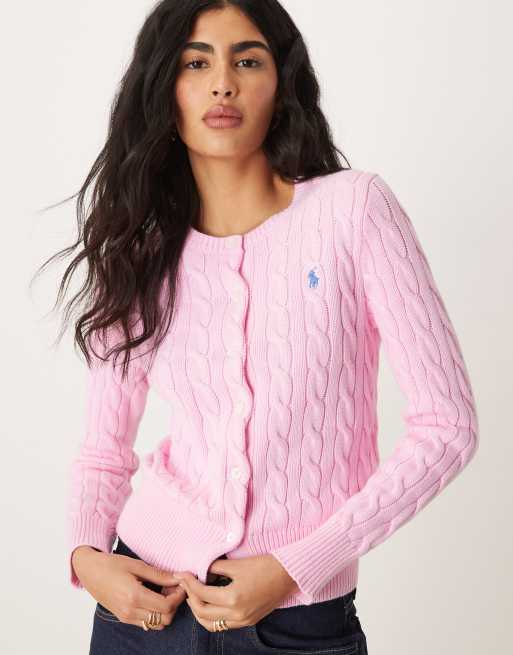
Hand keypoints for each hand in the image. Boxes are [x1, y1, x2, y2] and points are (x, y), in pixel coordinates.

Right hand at [71, 546, 186, 628]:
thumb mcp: (137, 565)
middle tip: (173, 587)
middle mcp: (130, 611)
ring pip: (157, 624)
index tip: (180, 583)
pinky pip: (146, 623)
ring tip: (163, 591)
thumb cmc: (112, 565)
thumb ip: (159, 575)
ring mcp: (126, 617)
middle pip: (165, 619)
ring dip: (165, 611)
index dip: (178, 596)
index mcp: (134, 596)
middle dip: (174, 604)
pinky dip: (156, 614)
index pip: (166, 606)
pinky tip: (154, 597)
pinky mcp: (124, 618)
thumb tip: (178, 578)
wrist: (89, 571)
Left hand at [173, 554, 298, 631]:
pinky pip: (223, 625)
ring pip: (211, 624)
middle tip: (185, 583)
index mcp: (233, 598)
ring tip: (194, 595)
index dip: (189, 583)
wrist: (289, 574)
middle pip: (202, 612)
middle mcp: (237, 614)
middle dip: (190, 597)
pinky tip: (210, 603)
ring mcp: (243, 620)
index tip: (181, 573)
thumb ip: (215, 568)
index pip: (202, 593)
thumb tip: (200, 570)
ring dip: (199, 611)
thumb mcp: (237, 564)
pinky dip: (212, 617)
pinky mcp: (248, 621)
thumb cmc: (265, 565)